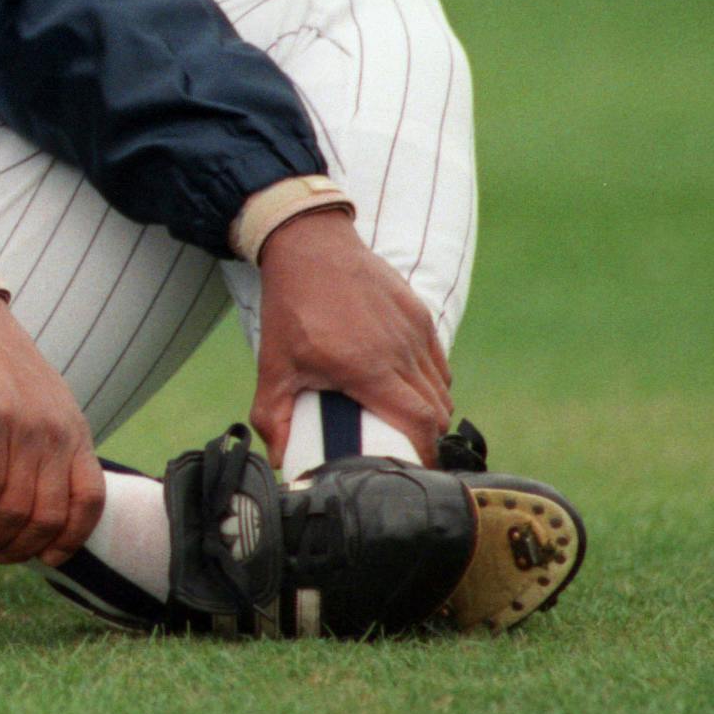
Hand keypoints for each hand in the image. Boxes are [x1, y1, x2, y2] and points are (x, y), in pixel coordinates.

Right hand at [0, 296, 104, 566]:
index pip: (91, 501)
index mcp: (75, 430)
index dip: (71, 541)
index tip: (46, 559)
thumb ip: (53, 445)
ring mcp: (24, 426)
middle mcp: (56, 432)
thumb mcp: (45, 403)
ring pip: (18, 512)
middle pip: (51, 517)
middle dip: (23, 549)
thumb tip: (44, 502)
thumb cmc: (0, 366)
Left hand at [250, 209, 451, 467]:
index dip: (422, 452)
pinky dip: (432, 382)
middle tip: (403, 447)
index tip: (412, 467)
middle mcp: (399, 350)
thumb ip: (273, 417)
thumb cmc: (291, 307)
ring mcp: (414, 330)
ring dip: (430, 410)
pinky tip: (408, 387)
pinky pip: (439, 361)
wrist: (308, 246)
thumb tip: (279, 461)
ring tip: (405, 420)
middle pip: (436, 411)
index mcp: (367, 367)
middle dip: (425, 437)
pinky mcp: (419, 313)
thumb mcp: (274, 365)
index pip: (418, 422)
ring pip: (441, 388)